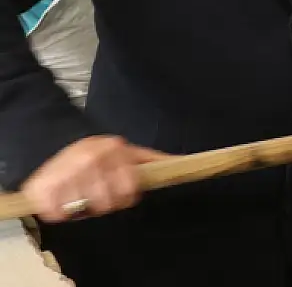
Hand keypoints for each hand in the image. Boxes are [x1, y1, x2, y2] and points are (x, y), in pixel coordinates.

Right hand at [21, 135, 169, 222]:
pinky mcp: (44, 186)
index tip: (118, 192)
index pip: (129, 189)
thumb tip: (182, 163)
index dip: (125, 196)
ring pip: (85, 208)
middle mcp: (91, 158)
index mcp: (114, 149)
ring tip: (79, 196)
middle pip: (108, 202)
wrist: (50, 143)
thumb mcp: (127, 150)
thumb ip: (153, 159)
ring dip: (82, 208)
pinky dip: (59, 213)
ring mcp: (67, 170)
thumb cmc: (97, 154)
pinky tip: (62, 201)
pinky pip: (58, 213)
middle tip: (95, 195)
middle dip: (103, 203)